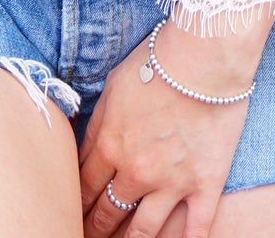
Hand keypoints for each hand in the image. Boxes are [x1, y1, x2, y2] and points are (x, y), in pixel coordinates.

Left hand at [78, 14, 272, 237]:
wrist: (204, 56)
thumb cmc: (157, 60)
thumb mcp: (114, 86)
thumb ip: (98, 122)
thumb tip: (83, 146)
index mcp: (110, 145)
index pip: (84, 187)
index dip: (75, 203)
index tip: (70, 212)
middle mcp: (136, 172)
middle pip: (108, 213)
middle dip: (94, 229)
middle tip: (88, 236)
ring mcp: (171, 182)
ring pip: (144, 231)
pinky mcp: (205, 184)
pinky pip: (196, 228)